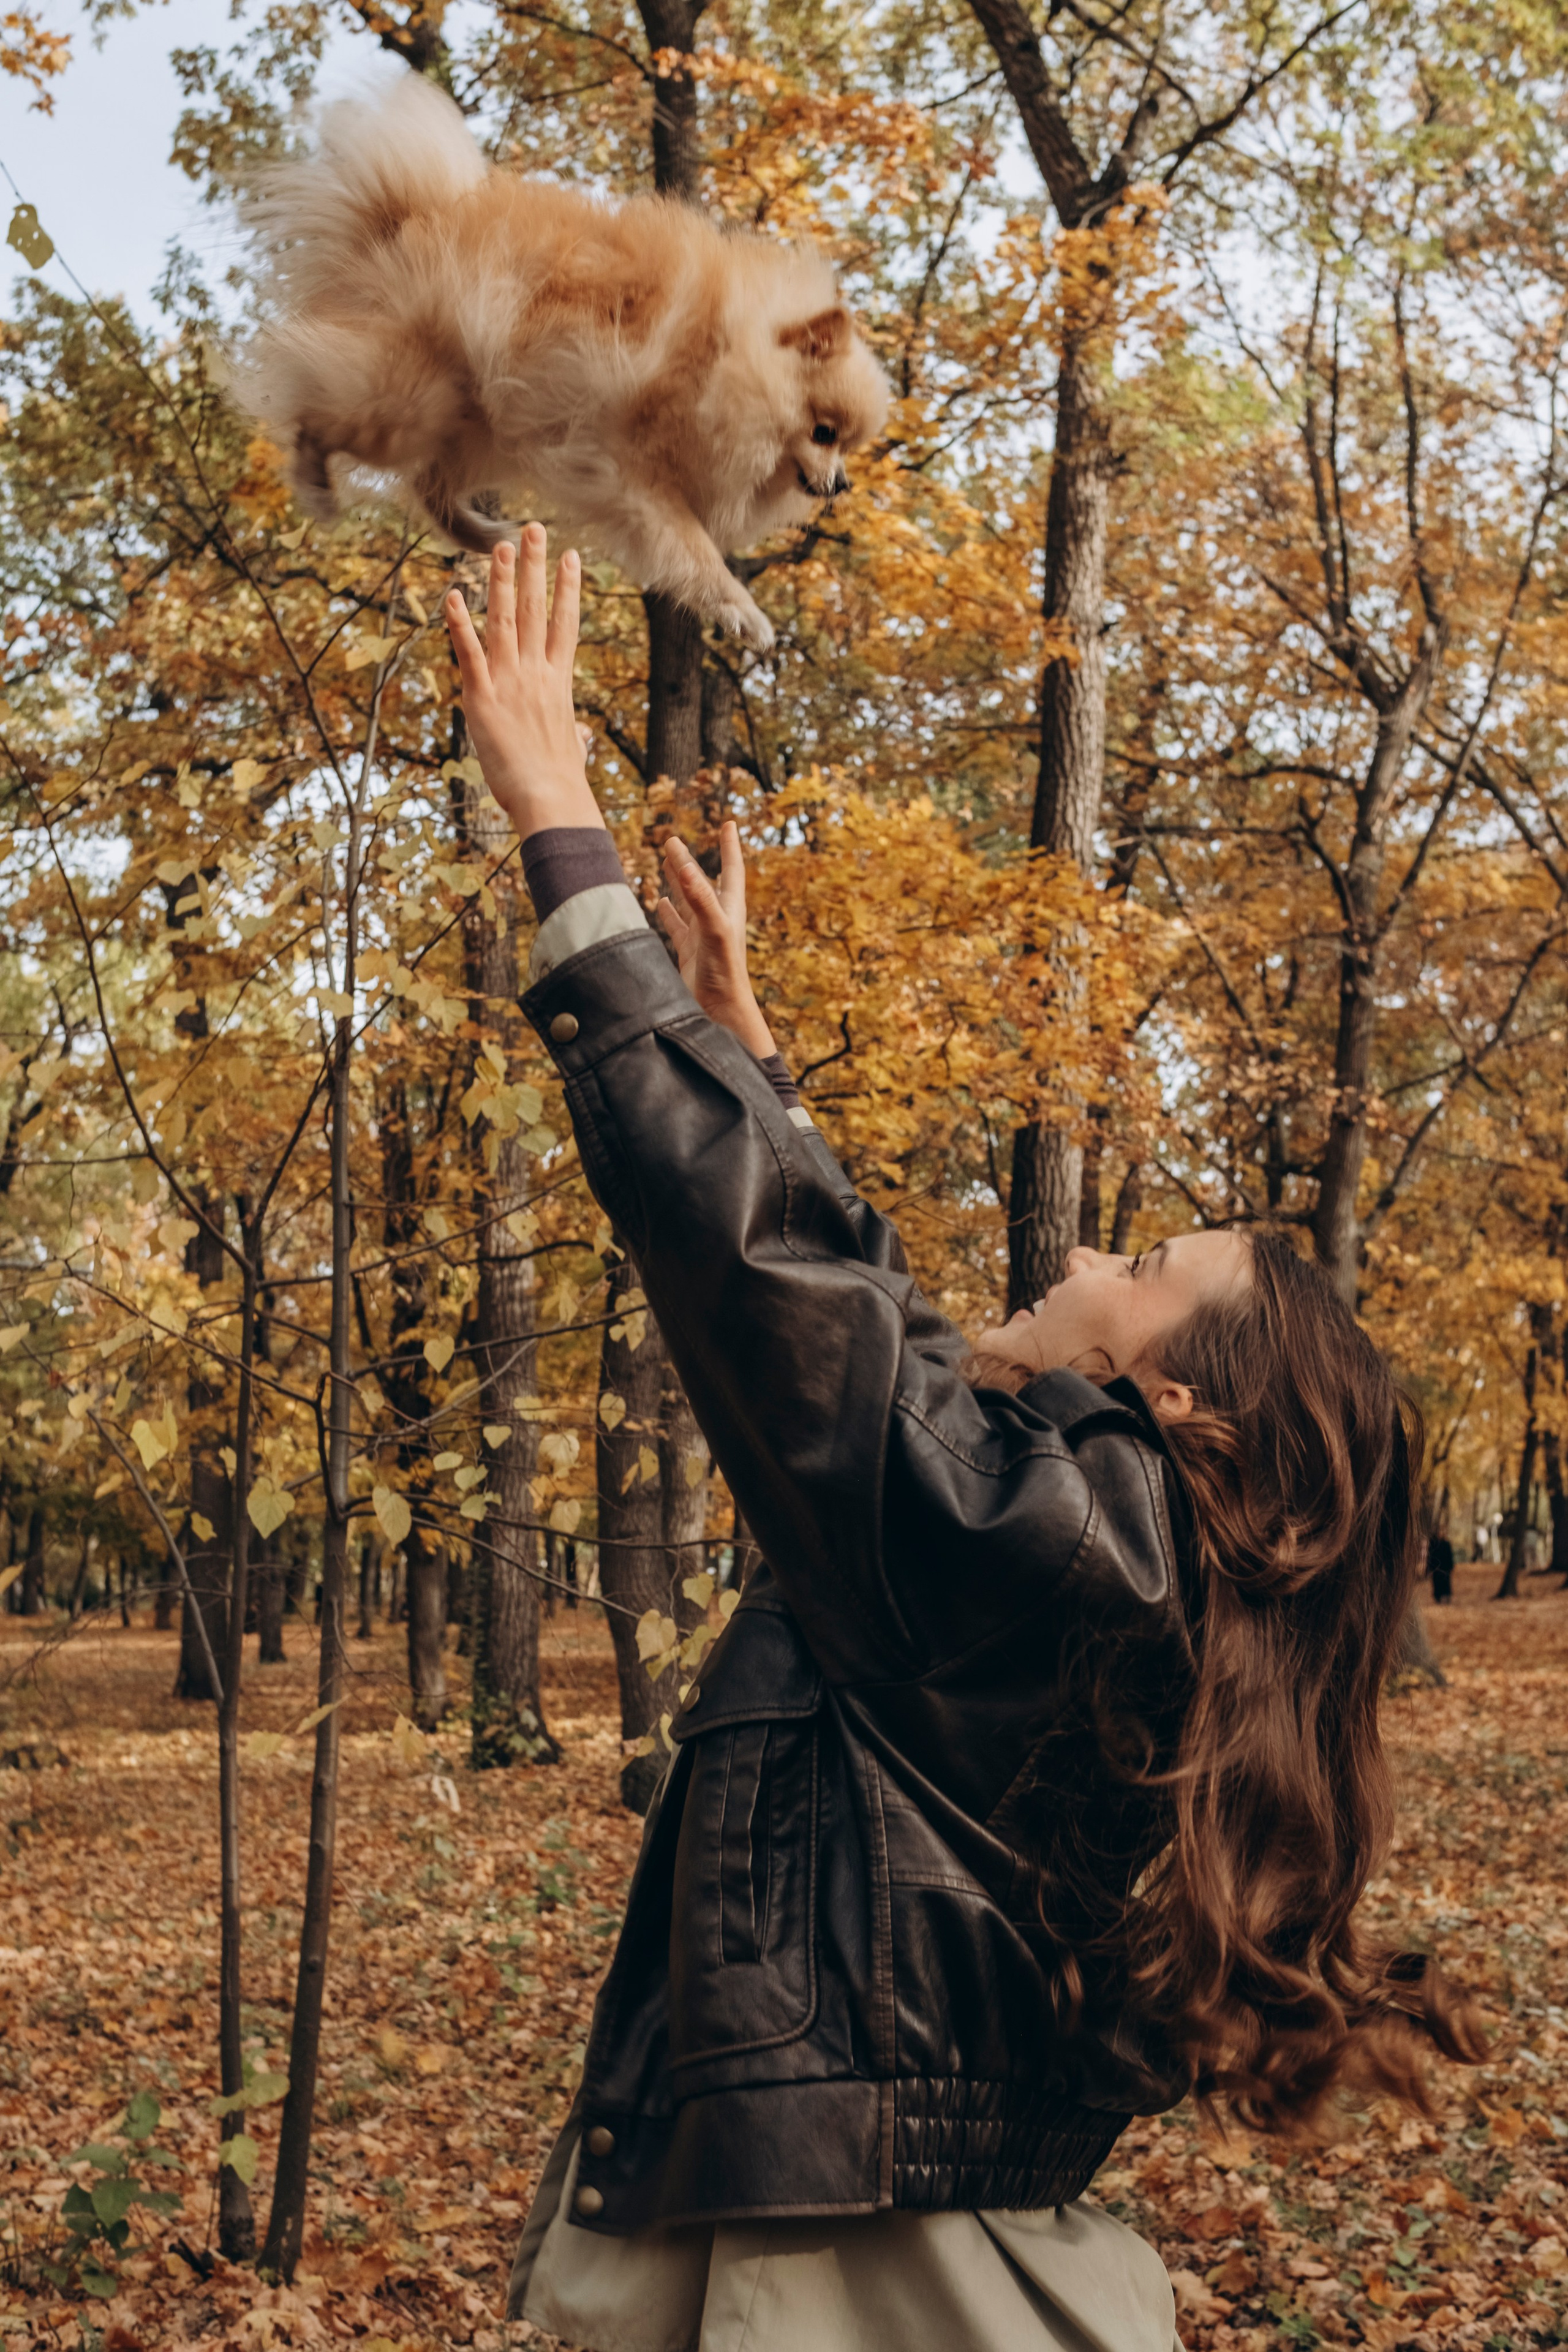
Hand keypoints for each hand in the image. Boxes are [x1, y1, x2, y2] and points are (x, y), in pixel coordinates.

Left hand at [444, 526, 600, 838]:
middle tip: (534, 530)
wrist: (549, 797)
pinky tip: (454, 594)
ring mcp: (510, 682)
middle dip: (536, 567)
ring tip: (502, 544)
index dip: (569, 589)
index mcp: (558, 683)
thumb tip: (580, 740)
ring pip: (507, 620)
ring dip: (503, 580)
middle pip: (538, 610)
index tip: (572, 558)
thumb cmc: (561, 782)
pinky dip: (460, 622)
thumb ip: (571, 735)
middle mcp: (537, 674)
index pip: (566, 625)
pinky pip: (469, 652)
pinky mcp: (482, 697)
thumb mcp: (570, 750)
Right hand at [657, 825, 775, 1059]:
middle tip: (672, 841)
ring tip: (666, 863)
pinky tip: (660, 903)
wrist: (719, 1012)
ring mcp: (702, 935)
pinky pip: (676, 926)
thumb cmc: (724, 972)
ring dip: (677, 883)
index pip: (731, 869)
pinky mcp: (688, 952)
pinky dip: (668, 913)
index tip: (728, 824)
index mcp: (728, 908)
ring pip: (686, 901)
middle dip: (687, 861)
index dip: (729, 846)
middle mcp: (716, 918)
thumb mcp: (714, 929)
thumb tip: (685, 866)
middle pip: (701, 881)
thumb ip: (700, 898)